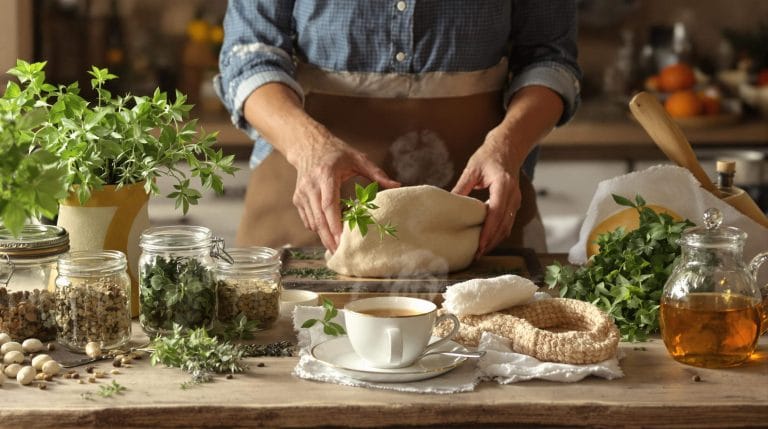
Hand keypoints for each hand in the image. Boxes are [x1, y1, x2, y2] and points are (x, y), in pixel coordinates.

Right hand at [288, 125, 399, 251]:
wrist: (307, 146)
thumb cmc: (336, 152)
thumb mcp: (358, 158)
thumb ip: (377, 173)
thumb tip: (397, 186)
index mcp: (326, 175)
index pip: (329, 204)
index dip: (335, 224)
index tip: (342, 239)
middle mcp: (311, 186)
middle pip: (319, 218)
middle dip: (329, 238)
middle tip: (341, 253)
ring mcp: (302, 194)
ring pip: (312, 222)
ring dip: (324, 236)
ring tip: (338, 246)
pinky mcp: (298, 199)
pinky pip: (308, 220)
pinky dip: (318, 228)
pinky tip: (330, 233)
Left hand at [452, 128, 522, 255]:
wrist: (509, 146)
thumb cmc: (489, 155)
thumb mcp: (472, 168)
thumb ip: (462, 186)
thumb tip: (448, 205)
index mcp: (503, 184)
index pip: (496, 212)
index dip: (488, 230)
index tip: (479, 244)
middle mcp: (513, 194)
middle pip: (503, 224)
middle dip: (491, 241)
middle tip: (477, 254)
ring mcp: (516, 199)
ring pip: (507, 226)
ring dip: (495, 240)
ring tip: (480, 251)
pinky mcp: (514, 203)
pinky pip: (508, 222)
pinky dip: (499, 233)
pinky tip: (487, 240)